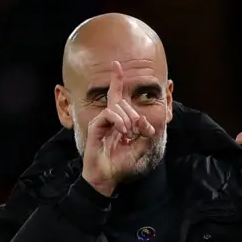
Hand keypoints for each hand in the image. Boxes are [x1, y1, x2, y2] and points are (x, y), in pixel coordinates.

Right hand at [82, 61, 155, 195]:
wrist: (107, 176)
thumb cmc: (120, 163)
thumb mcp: (139, 146)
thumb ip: (145, 132)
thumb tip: (145, 121)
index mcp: (117, 120)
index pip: (116, 96)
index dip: (117, 80)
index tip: (117, 65)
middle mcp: (108, 119)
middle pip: (122, 102)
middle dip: (135, 114)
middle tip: (139, 131)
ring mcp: (101, 122)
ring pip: (117, 107)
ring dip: (128, 119)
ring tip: (129, 134)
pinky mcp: (96, 127)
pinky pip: (109, 115)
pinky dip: (119, 121)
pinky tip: (123, 132)